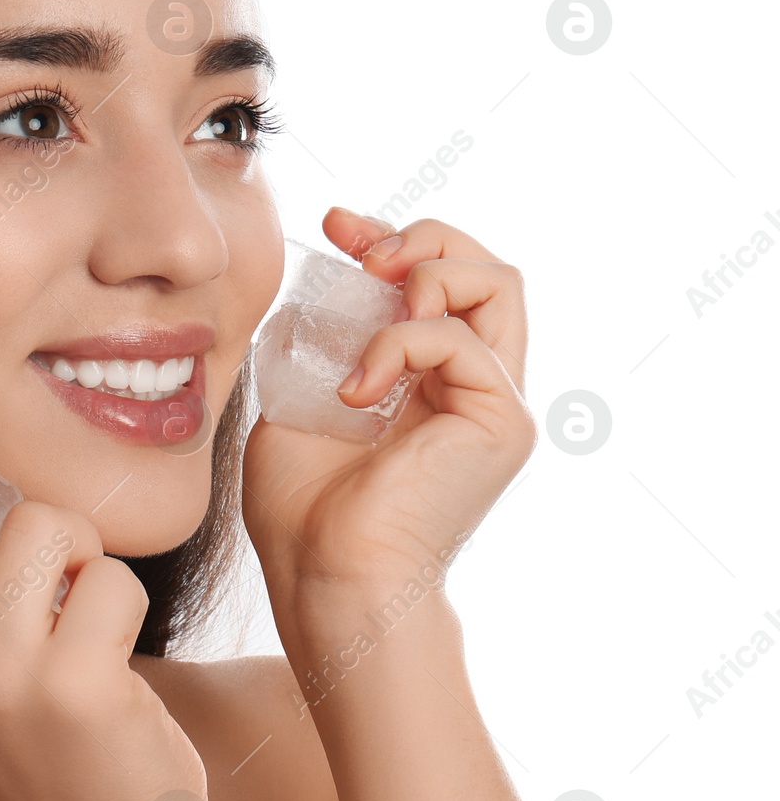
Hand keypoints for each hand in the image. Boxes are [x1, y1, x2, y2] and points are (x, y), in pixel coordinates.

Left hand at [241, 208, 536, 606]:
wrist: (326, 576)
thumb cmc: (306, 509)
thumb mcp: (298, 399)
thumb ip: (318, 344)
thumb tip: (313, 293)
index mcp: (432, 379)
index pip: (439, 278)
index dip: (391, 237)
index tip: (334, 224)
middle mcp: (475, 384)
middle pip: (488, 266)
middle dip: (422, 236)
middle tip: (362, 252)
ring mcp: (496, 401)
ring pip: (500, 282)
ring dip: (427, 269)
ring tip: (373, 300)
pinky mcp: (501, 420)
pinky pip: (457, 338)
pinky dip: (396, 343)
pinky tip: (355, 391)